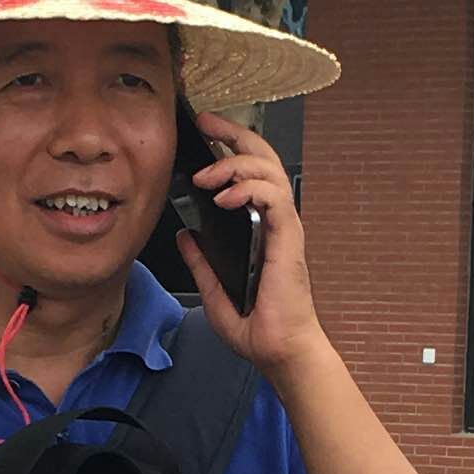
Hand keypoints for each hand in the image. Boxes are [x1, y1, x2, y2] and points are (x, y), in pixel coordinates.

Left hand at [178, 111, 327, 379]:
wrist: (279, 351)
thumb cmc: (258, 326)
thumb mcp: (215, 290)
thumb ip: (201, 261)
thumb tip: (185, 236)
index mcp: (260, 227)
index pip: (250, 171)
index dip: (229, 145)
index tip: (203, 131)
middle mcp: (275, 220)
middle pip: (263, 156)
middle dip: (234, 133)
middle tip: (205, 123)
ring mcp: (283, 227)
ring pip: (269, 169)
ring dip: (234, 164)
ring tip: (206, 178)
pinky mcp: (288, 238)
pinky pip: (272, 197)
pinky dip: (248, 189)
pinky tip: (224, 199)